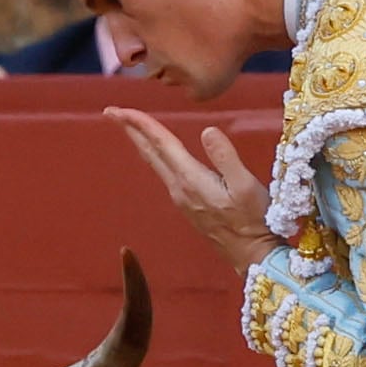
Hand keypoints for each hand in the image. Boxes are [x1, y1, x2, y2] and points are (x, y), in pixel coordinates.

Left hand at [105, 106, 280, 272]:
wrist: (252, 256)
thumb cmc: (254, 221)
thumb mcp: (246, 186)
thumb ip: (226, 157)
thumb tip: (208, 131)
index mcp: (192, 180)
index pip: (162, 144)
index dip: (140, 123)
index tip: (118, 110)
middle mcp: (180, 189)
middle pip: (150, 153)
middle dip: (130, 130)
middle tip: (111, 111)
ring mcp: (182, 199)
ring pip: (155, 163)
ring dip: (142, 141)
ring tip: (130, 125)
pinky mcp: (188, 205)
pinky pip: (165, 172)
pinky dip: (156, 155)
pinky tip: (157, 153)